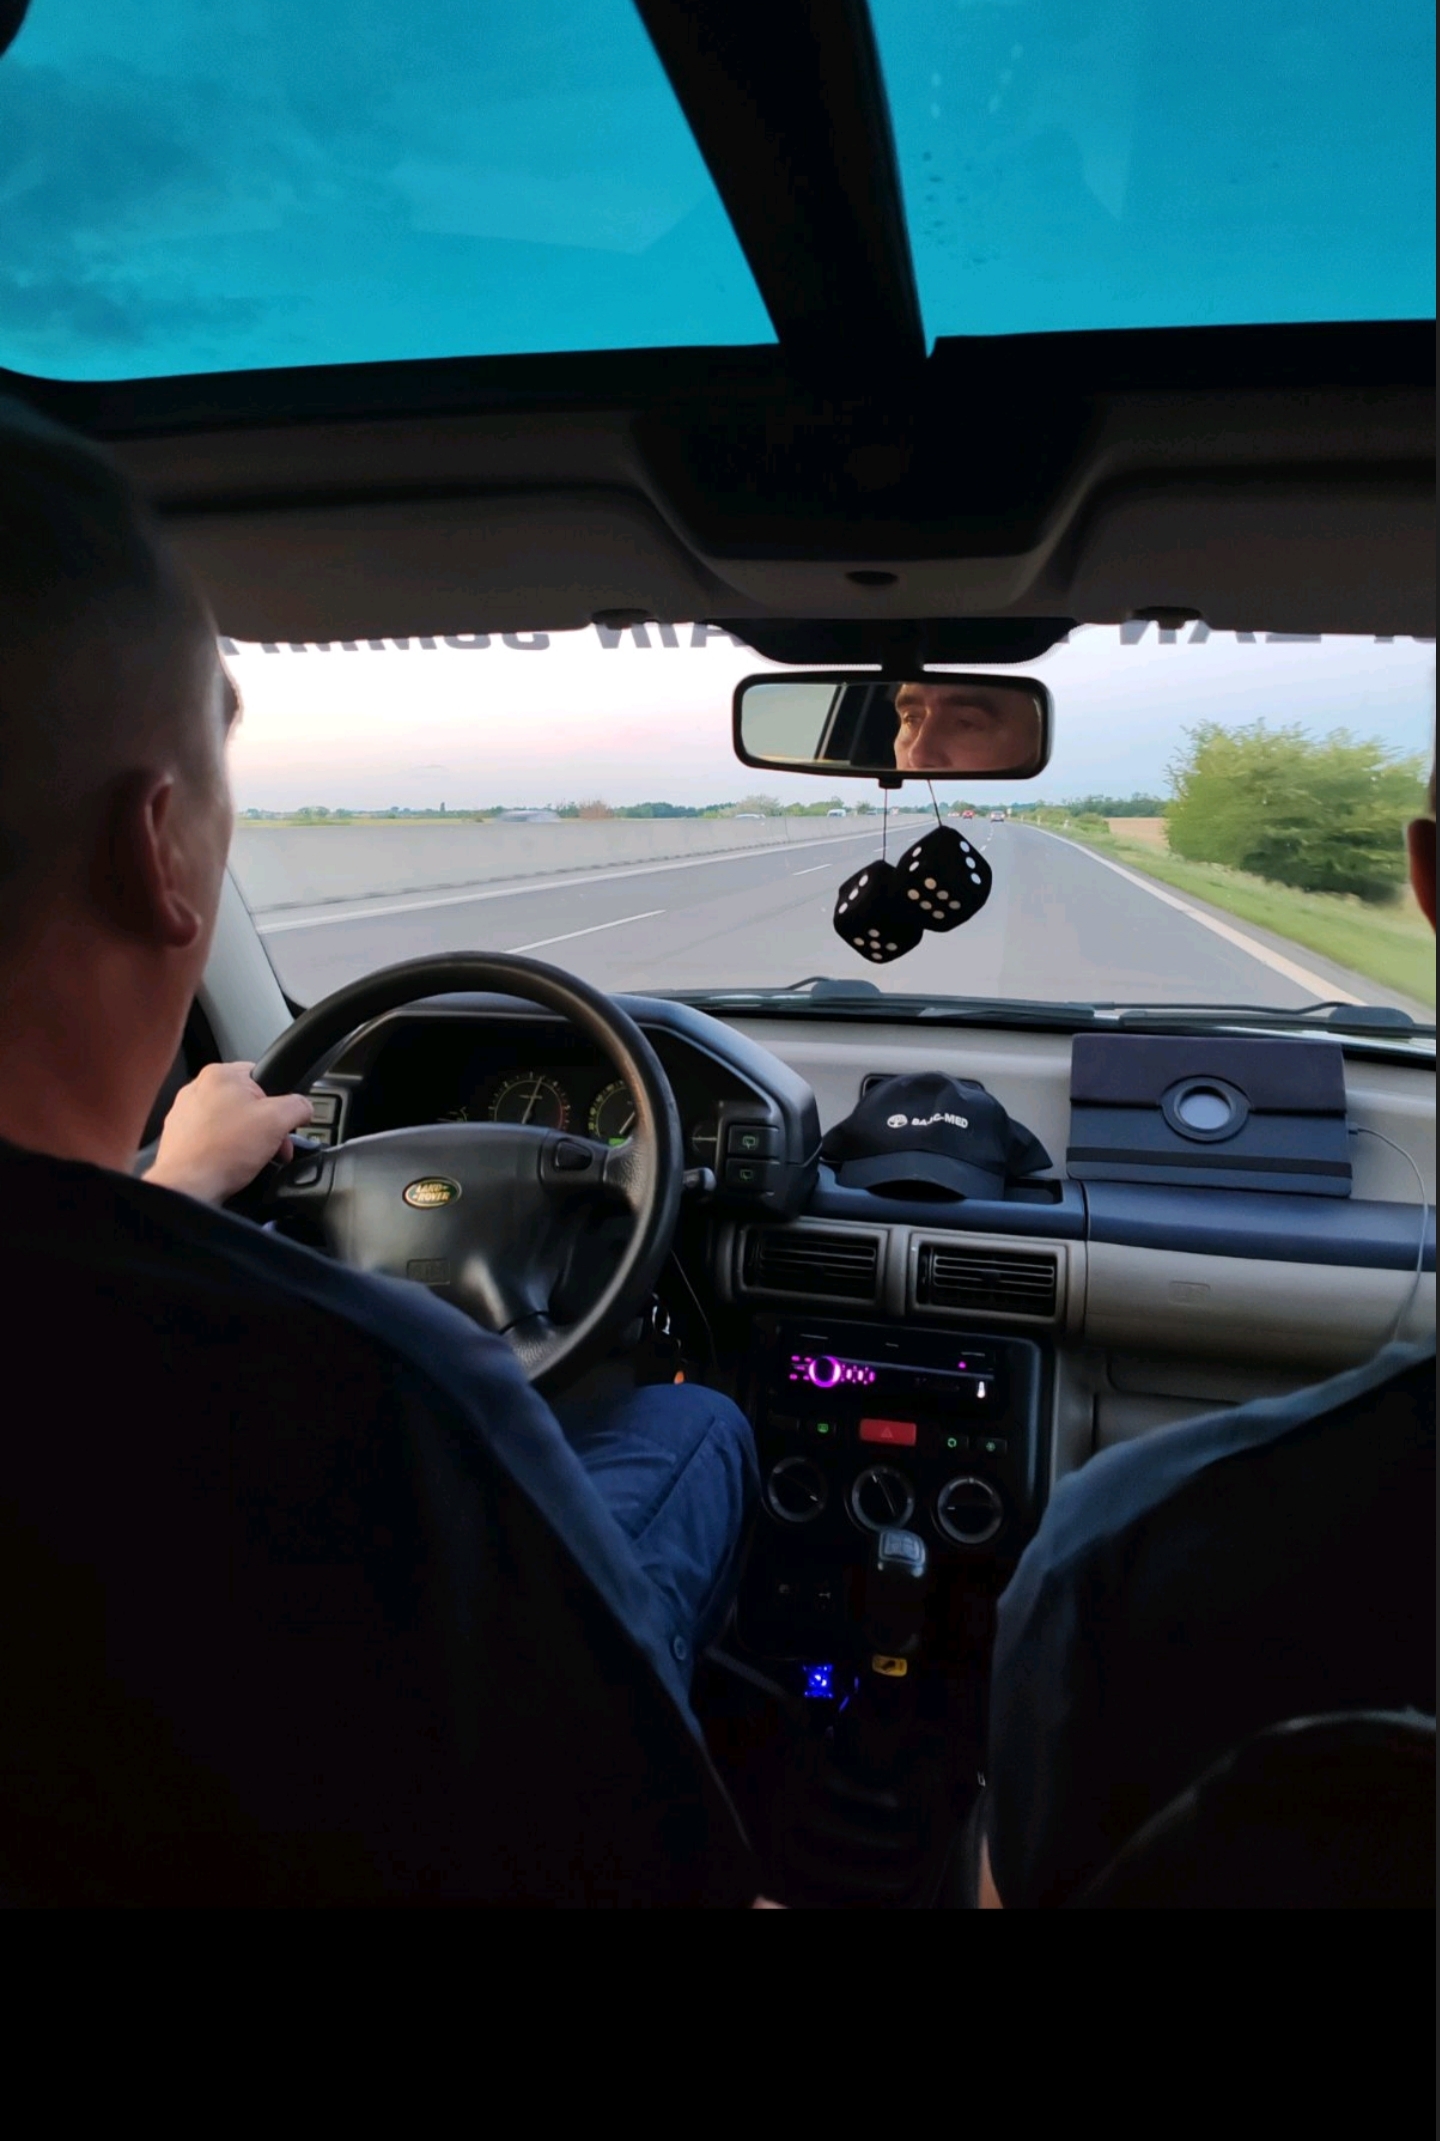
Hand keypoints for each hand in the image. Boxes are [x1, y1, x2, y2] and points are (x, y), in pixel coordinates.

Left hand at [146, 1061, 312, 1204]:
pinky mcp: (179, 1137)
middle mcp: (197, 1089)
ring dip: (245, 1139)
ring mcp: (184, 1113)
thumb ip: (298, 1106)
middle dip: (265, 1126)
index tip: (282, 1124)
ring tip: (250, 1159)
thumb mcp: (277, 1122)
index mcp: (219, 1074)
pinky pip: (211, 1138)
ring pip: (229, 1121)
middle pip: (246, 1102)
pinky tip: (230, 1164)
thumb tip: (304, 1107)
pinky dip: (224, 1150)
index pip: (262, 1076)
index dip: (279, 1102)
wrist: (188, 1188)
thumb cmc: (221, 1152)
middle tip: (272, 1147)